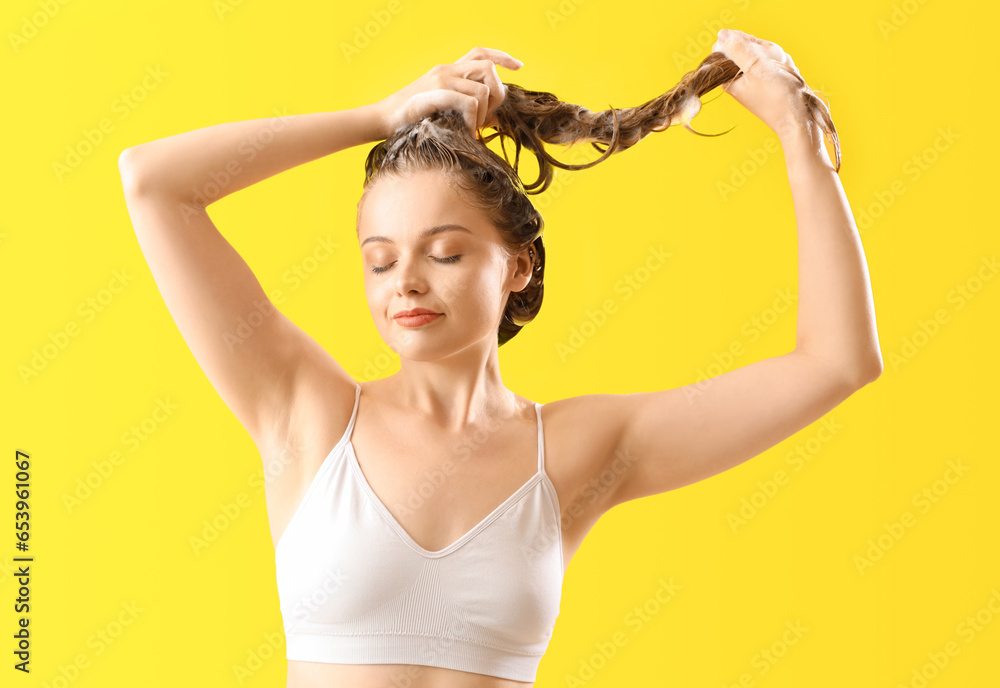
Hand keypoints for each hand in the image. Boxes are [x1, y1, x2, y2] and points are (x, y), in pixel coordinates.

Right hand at [370, 47, 523, 138]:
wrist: (382, 119)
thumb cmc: (411, 120)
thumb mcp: (442, 110)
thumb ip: (464, 108)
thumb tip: (492, 119)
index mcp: (448, 71)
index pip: (481, 53)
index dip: (502, 57)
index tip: (519, 67)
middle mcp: (447, 69)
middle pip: (489, 69)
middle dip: (498, 94)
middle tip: (488, 118)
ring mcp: (442, 79)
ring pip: (483, 89)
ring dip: (484, 114)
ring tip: (472, 129)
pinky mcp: (437, 92)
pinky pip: (470, 102)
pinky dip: (473, 121)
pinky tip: (466, 133)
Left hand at [710, 29, 811, 137]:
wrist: (799, 119)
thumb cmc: (777, 96)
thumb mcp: (756, 67)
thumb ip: (738, 50)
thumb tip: (721, 36)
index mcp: (728, 78)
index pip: (727, 48)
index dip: (743, 43)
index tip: (757, 53)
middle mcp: (739, 80)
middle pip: (747, 49)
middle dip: (764, 51)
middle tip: (773, 67)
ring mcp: (755, 81)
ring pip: (764, 55)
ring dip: (776, 58)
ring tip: (783, 72)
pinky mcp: (769, 83)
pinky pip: (775, 65)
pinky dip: (783, 66)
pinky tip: (788, 75)